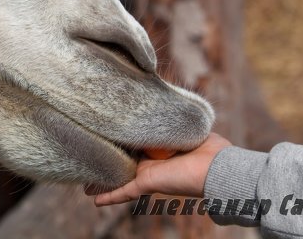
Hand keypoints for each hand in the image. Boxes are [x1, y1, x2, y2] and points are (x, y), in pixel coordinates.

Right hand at [91, 133, 231, 205]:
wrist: (217, 168)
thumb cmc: (209, 148)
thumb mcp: (184, 127)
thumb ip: (169, 120)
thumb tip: (158, 102)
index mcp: (159, 148)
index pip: (134, 143)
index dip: (119, 139)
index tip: (103, 133)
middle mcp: (151, 162)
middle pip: (122, 162)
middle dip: (107, 162)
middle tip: (88, 158)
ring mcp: (148, 174)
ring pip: (118, 178)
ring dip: (102, 182)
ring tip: (85, 185)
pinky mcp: (147, 183)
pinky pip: (125, 191)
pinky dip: (110, 196)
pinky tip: (95, 200)